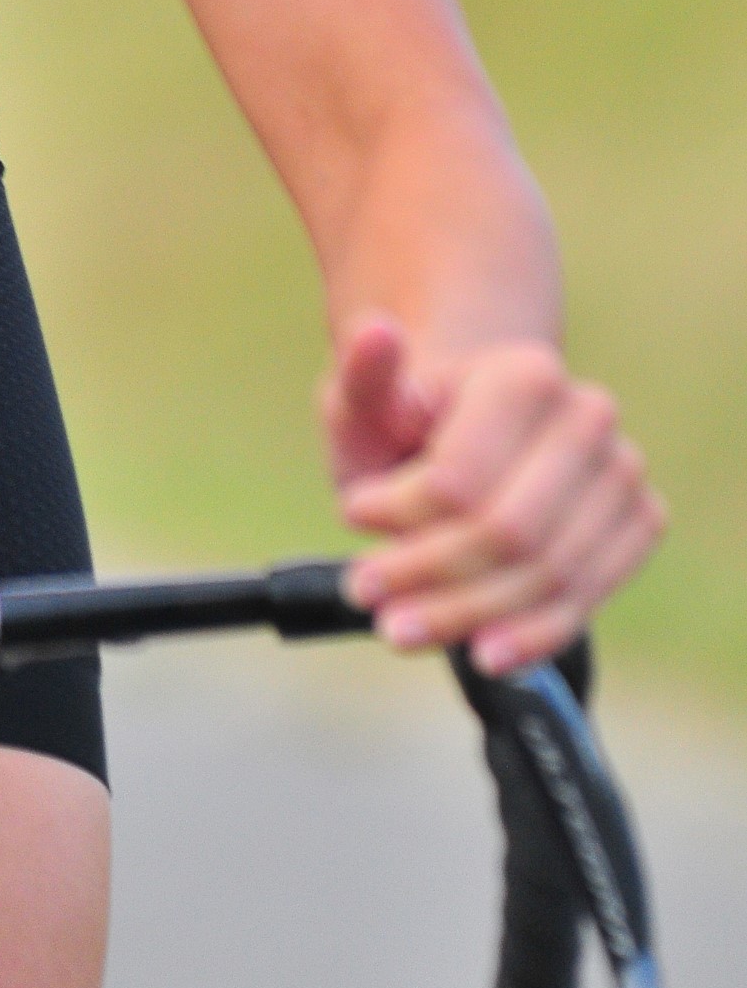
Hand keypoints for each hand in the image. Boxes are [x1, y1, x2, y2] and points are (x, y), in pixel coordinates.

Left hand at [325, 315, 664, 671]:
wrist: (473, 430)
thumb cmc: (410, 420)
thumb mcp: (367, 399)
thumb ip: (365, 378)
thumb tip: (376, 333)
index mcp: (525, 373)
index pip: (460, 479)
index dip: (401, 513)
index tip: (349, 516)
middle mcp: (588, 417)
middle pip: (506, 532)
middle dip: (429, 574)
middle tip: (365, 593)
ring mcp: (622, 471)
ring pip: (546, 573)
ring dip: (469, 615)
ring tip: (401, 629)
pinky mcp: (639, 522)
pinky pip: (587, 597)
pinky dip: (533, 635)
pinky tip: (485, 654)